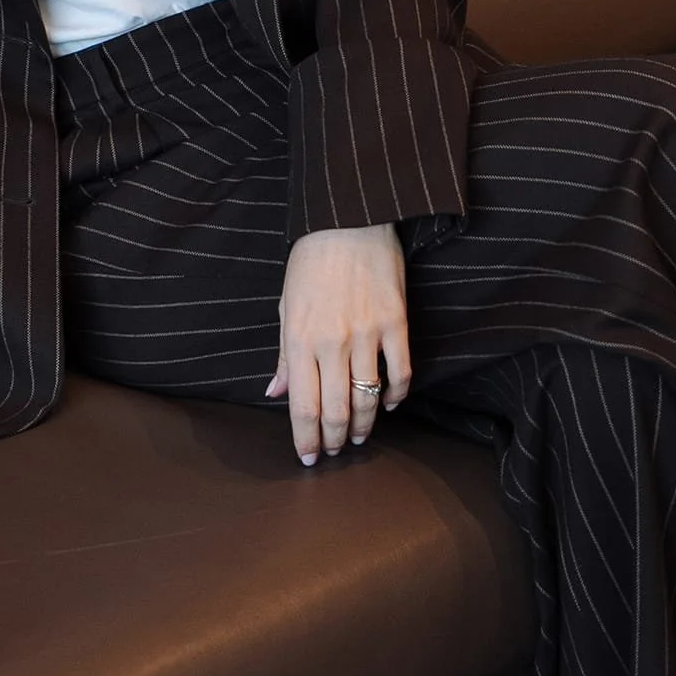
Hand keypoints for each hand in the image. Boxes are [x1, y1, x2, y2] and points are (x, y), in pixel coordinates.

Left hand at [265, 221, 411, 464]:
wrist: (347, 219)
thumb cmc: (311, 260)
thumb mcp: (286, 303)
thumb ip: (284, 353)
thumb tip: (275, 392)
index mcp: (300, 337)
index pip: (303, 406)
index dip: (306, 439)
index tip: (309, 456)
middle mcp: (333, 341)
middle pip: (336, 410)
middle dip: (334, 439)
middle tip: (335, 450)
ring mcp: (367, 333)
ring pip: (368, 399)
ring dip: (365, 426)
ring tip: (360, 436)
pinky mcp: (396, 322)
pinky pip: (400, 373)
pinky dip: (396, 396)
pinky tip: (389, 404)